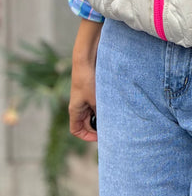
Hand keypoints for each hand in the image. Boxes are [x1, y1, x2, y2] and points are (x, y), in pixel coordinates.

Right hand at [69, 19, 101, 142]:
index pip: (76, 130)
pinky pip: (97, 103)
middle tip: (110, 128)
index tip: (100, 136)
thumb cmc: (87, 79)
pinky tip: (113, 104)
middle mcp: (79, 106)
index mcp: (75, 110)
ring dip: (101, 115)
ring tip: (113, 116)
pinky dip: (104, 106)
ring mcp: (85, 98)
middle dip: (96, 127)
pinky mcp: (91, 90)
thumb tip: (108, 123)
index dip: (86, 136)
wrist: (86, 59)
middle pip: (86, 123)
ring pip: (93, 113)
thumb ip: (100, 112)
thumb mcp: (95, 99)